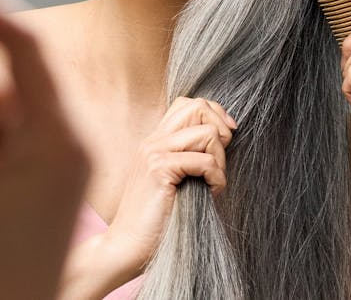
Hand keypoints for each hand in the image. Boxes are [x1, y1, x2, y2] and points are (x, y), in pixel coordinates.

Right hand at [104, 97, 236, 276]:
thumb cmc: (155, 220)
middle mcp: (153, 140)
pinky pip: (205, 161)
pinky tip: (211, 193)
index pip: (189, 104)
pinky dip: (217, 178)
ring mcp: (153, 152)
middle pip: (198, 106)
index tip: (226, 141)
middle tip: (220, 161)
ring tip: (213, 182)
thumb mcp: (174, 181)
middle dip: (220, 130)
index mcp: (155, 140)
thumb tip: (224, 140)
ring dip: (220, 159)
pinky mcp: (159, 170)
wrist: (125, 246)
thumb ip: (189, 158)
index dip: (214, 116)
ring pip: (206, 133)